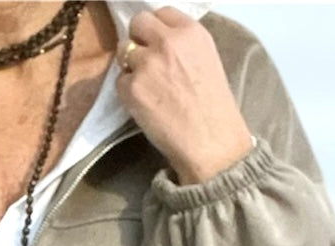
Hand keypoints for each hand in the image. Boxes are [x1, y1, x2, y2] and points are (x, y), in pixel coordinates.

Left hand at [115, 6, 254, 185]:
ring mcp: (147, 64)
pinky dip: (127, 93)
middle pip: (138, 23)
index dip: (156, 29)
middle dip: (138, 40)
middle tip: (145, 62)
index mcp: (191, 32)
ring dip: (130, 66)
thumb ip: (184, 47)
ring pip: (124, 52)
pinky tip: (145, 106)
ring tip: (146, 88)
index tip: (157, 44)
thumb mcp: (207, 61)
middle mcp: (168, 41)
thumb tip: (160, 45)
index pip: (161, 13)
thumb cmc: (214, 109)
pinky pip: (120, 82)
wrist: (210, 143)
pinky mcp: (132, 88)